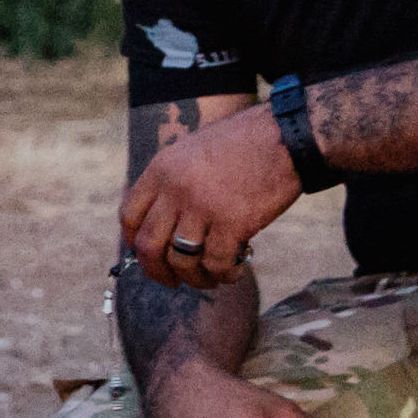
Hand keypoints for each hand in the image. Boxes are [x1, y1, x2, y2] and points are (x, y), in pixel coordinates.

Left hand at [119, 104, 298, 290]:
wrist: (287, 136)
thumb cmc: (244, 143)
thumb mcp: (192, 151)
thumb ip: (172, 181)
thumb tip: (162, 221)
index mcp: (162, 168)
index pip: (130, 216)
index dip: (134, 242)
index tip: (148, 255)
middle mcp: (175, 189)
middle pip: (148, 245)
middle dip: (157, 271)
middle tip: (172, 280)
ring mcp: (202, 207)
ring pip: (180, 261)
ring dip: (194, 278)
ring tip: (210, 279)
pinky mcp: (233, 223)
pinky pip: (216, 264)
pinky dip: (223, 275)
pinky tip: (234, 272)